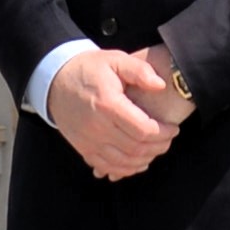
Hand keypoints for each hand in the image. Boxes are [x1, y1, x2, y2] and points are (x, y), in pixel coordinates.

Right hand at [48, 47, 184, 180]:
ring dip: (145, 159)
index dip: (163, 133)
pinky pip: (108, 167)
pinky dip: (126, 169)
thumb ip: (139, 71)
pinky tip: (138, 161)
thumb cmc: (89, 69)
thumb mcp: (115, 60)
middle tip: (168, 139)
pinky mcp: (83, 149)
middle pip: (136, 148)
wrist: (56, 81)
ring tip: (157, 148)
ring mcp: (89, 141)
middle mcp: (97, 127)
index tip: (173, 128)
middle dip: (158, 147)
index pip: (143, 129)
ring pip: (124, 162)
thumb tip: (160, 85)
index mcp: (108, 104)